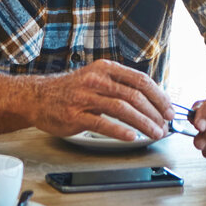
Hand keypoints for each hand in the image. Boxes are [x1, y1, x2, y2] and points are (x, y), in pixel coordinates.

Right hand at [30, 60, 169, 141]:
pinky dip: (120, 131)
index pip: (139, 80)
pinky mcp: (75, 115)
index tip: (168, 109)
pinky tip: (131, 137)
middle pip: (134, 95)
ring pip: (122, 108)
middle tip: (164, 125)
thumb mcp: (96, 78)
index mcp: (105, 68)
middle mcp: (96, 79)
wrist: (37, 97)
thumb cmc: (71, 90)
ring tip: (154, 133)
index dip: (158, 95)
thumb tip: (150, 99)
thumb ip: (119, 85)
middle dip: (154, 112)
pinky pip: (102, 123)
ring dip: (143, 123)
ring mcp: (85, 97)